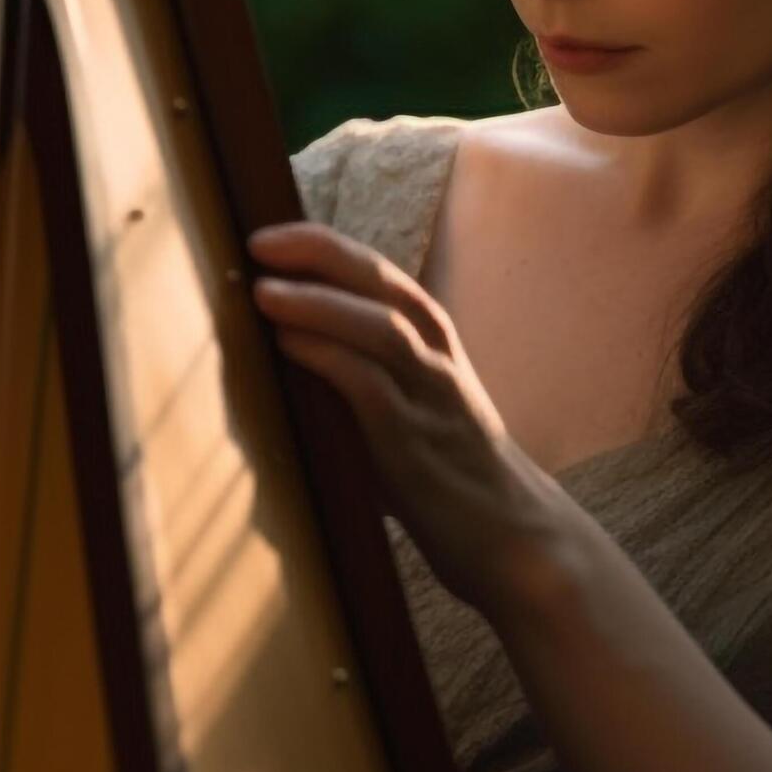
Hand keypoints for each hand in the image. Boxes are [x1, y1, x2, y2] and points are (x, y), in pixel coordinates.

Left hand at [245, 221, 584, 619]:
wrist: (513, 536)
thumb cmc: (449, 474)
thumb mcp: (412, 409)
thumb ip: (363, 382)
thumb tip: (283, 368)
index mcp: (434, 341)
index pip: (377, 274)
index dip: (323, 248)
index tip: (270, 235)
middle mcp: (436, 355)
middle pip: (377, 281)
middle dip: (317, 253)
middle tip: (258, 242)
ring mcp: (429, 395)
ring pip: (378, 326)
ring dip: (317, 303)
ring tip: (264, 291)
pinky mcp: (414, 440)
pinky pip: (369, 384)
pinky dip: (327, 357)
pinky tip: (289, 345)